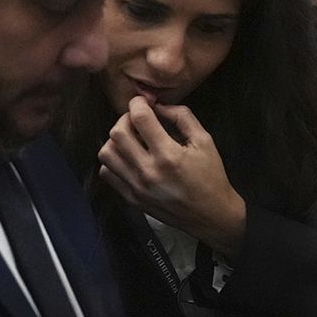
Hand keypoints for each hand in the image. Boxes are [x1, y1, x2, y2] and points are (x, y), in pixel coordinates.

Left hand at [97, 99, 246, 254]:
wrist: (210, 215)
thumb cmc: (210, 176)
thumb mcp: (205, 141)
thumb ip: (183, 118)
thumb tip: (158, 106)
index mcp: (169, 155)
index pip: (140, 118)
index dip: (138, 103)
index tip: (143, 102)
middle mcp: (148, 171)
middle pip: (117, 133)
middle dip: (125, 118)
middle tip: (137, 119)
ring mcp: (136, 187)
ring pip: (106, 153)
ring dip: (115, 140)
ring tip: (130, 139)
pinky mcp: (131, 198)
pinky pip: (107, 173)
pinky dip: (113, 161)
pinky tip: (128, 158)